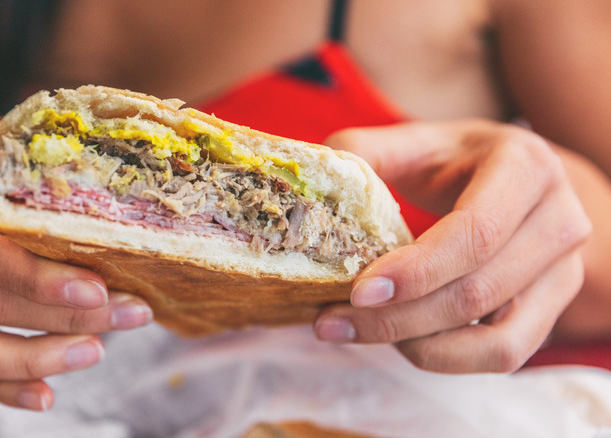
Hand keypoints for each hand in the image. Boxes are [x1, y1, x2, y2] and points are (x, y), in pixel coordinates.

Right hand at [0, 121, 152, 409]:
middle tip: (127, 316)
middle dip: (61, 315)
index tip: (98, 290)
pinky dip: (1, 386)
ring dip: (34, 358)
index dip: (37, 274)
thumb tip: (132, 191)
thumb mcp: (22, 145)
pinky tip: (45, 393)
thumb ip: (59, 163)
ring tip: (93, 353)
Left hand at [314, 120, 590, 372]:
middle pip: (479, 292)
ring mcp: (564, 270)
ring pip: (496, 338)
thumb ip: (362, 156)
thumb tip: (316, 188)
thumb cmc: (452, 160)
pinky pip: (505, 354)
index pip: (476, 232)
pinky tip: (400, 341)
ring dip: (419, 346)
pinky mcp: (553, 308)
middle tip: (330, 322)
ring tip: (358, 332)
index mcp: (525, 166)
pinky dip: (448, 358)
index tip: (358, 292)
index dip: (418, 270)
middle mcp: (560, 219)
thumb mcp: (410, 143)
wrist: (509, 178)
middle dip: (398, 317)